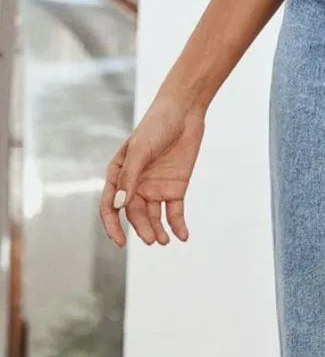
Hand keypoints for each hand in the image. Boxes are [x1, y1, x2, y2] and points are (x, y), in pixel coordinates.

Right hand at [100, 93, 205, 247]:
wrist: (184, 114)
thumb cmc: (155, 126)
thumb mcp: (140, 151)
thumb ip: (130, 177)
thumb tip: (119, 205)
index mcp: (119, 175)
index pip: (110, 206)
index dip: (113, 226)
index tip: (120, 242)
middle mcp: (135, 185)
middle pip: (134, 214)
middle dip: (142, 229)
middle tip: (153, 240)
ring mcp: (155, 188)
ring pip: (153, 217)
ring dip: (157, 230)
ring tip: (164, 241)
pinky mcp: (175, 189)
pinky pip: (174, 213)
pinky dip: (177, 226)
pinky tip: (182, 236)